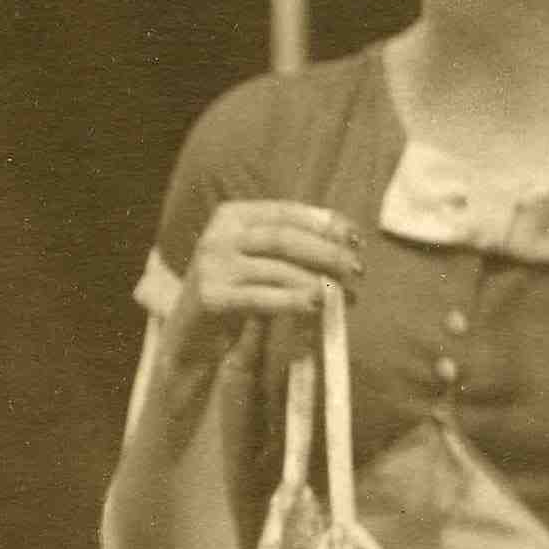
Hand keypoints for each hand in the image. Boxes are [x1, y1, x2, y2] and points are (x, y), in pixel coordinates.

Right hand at [166, 197, 363, 375]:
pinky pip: (262, 297)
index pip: (286, 212)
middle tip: (357, 270)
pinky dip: (293, 300)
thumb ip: (291, 247)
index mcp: (232, 215)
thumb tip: (346, 244)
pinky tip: (315, 306)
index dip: (324, 223)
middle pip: (285, 238)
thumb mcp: (257, 260)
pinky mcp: (211, 296)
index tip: (355, 238)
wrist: (191, 336)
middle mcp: (219, 234)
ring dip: (317, 281)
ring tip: (344, 295)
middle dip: (327, 252)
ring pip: (278, 267)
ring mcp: (212, 265)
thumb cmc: (234, 294)